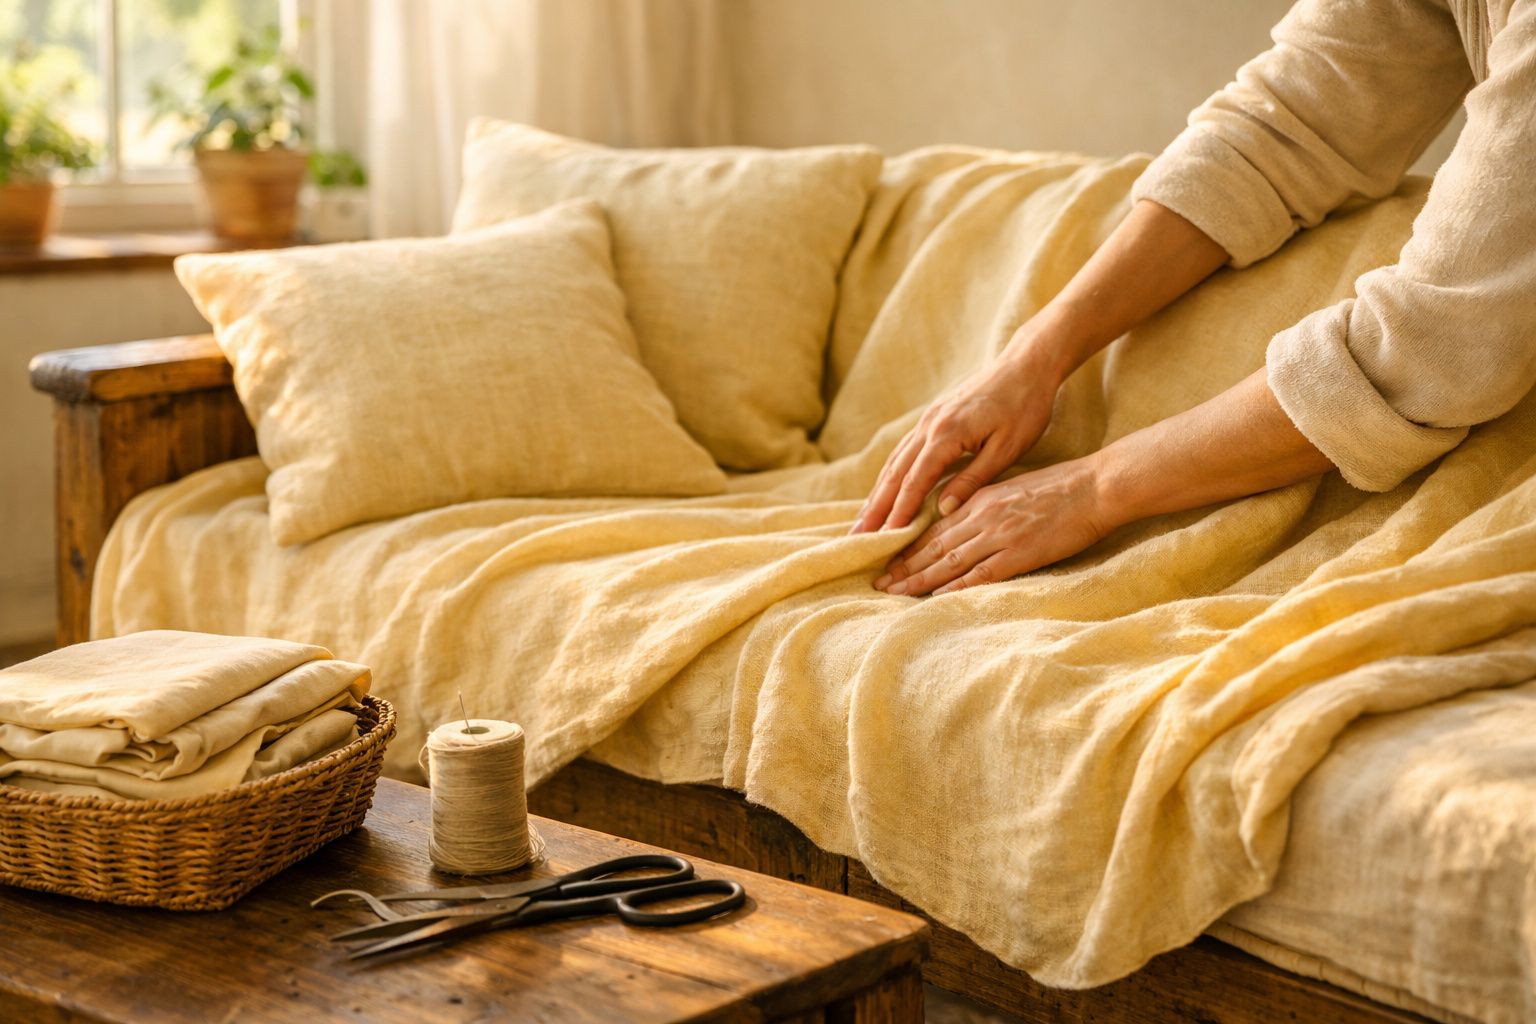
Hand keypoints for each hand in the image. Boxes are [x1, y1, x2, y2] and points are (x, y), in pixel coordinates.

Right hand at [849, 341, 1063, 533]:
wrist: (1026, 365)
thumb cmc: (1025, 407)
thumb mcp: (1007, 448)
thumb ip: (973, 479)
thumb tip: (944, 510)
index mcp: (947, 433)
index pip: (916, 480)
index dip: (899, 511)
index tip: (886, 537)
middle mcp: (929, 425)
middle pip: (895, 472)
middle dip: (876, 507)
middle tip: (858, 537)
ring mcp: (927, 419)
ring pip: (894, 461)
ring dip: (877, 493)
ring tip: (864, 521)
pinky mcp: (932, 417)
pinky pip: (903, 450)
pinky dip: (890, 474)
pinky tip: (884, 490)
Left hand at [872, 456, 1113, 595]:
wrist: (1095, 486)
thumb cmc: (1061, 487)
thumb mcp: (1012, 488)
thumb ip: (985, 504)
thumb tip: (962, 519)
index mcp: (980, 499)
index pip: (935, 528)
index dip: (908, 548)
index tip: (887, 562)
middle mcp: (982, 516)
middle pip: (933, 546)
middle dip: (903, 566)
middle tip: (878, 584)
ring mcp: (1000, 535)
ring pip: (949, 561)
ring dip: (918, 579)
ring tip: (894, 593)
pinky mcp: (1020, 553)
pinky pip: (981, 573)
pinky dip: (956, 586)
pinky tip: (936, 597)